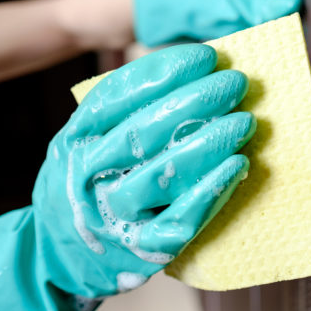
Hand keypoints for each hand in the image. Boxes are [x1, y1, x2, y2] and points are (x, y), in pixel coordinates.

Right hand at [34, 44, 254, 310]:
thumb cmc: (91, 182)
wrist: (65, 253)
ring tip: (245, 121)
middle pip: (145, 132)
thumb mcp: (88, 141)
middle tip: (235, 82)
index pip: (119, 97)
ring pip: (164, 175)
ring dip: (209, 143)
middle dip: (196, 102)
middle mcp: (90, 177)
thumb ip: (124, 111)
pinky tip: (239, 164)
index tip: (206, 57)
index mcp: (77, 141)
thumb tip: (192, 76)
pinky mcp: (145, 248)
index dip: (166, 73)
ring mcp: (116, 216)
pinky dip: (212, 189)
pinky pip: (182, 218)